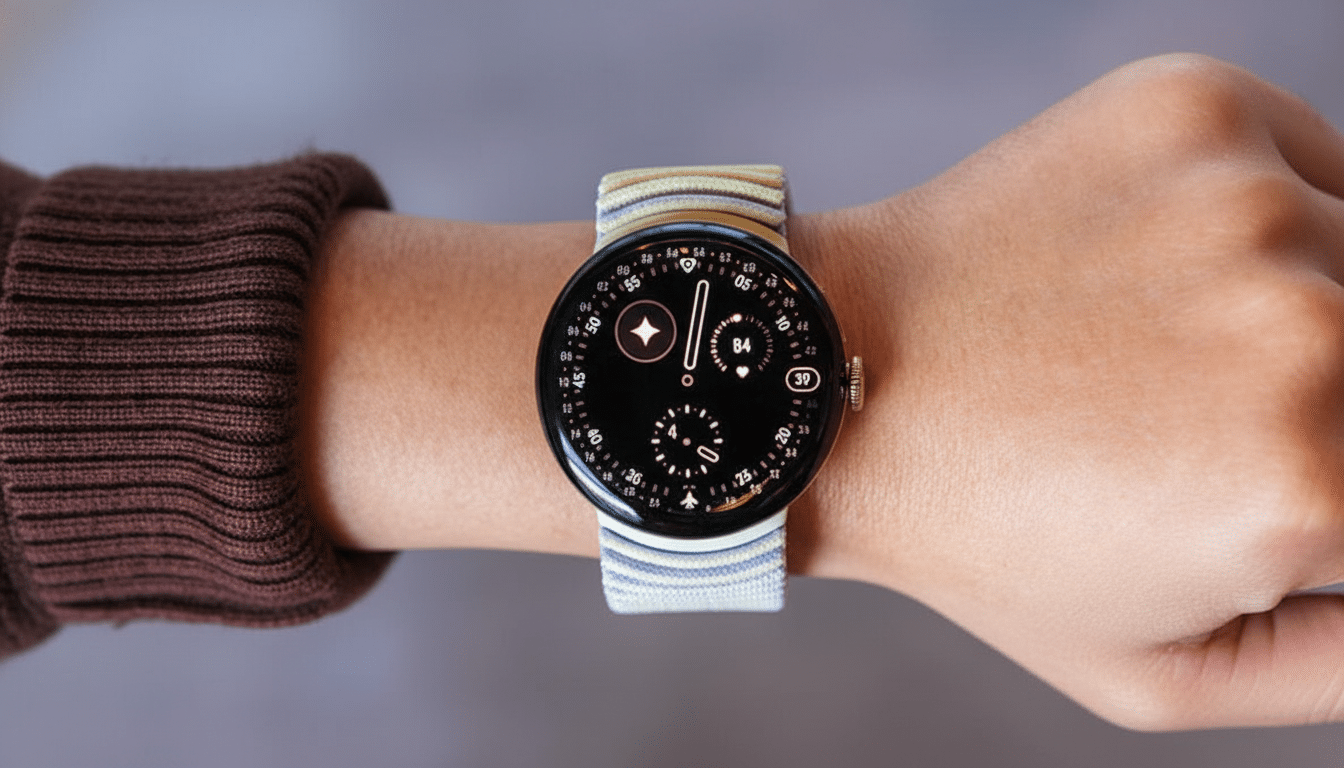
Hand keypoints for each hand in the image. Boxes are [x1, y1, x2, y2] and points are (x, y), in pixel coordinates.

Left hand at [798, 53, 1343, 729]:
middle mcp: (1305, 327)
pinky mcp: (1195, 109)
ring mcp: (1246, 203)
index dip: (1314, 494)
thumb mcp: (1161, 674)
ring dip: (1299, 310)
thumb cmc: (985, 538)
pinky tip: (1151, 266)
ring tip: (1160, 346)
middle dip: (1320, 410)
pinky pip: (1306, 164)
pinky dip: (1263, 218)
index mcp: (1307, 484)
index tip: (1242, 473)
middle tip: (1196, 420)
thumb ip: (1340, 661)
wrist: (844, 382)